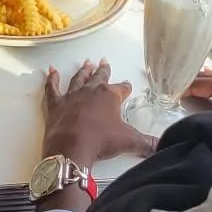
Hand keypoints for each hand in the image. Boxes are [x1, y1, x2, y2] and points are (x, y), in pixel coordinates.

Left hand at [41, 60, 155, 165]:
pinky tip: (51, 71)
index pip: (121, 89)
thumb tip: (160, 145)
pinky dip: (52, 79)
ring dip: (83, 71)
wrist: (72, 149)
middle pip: (99, 78)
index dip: (125, 88)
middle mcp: (90, 91)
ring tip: (86, 63)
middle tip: (104, 62)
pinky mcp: (56, 105)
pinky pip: (53, 88)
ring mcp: (72, 96)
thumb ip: (146, 143)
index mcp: (109, 96)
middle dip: (103, 70)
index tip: (127, 86)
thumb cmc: (99, 141)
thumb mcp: (129, 142)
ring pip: (79, 79)